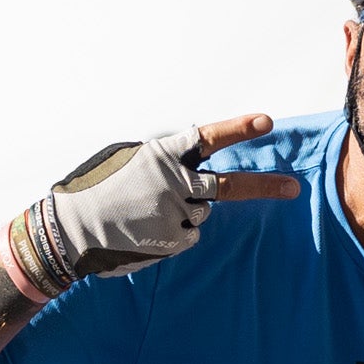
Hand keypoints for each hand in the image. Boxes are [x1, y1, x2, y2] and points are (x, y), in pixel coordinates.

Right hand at [8, 117, 306, 293]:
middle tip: (294, 188)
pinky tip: (146, 231)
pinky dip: (174, 234)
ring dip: (185, 211)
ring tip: (147, 213)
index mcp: (162, 155)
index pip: (207, 137)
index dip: (238, 129)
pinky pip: (188, 235)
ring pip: (202, 212)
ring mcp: (175, 214)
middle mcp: (173, 182)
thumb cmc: (97, 188)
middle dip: (265, 186)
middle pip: (228, 187)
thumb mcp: (127, 159)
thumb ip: (163, 158)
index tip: (267, 123)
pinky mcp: (172, 240)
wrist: (69, 231)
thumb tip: (191, 160)